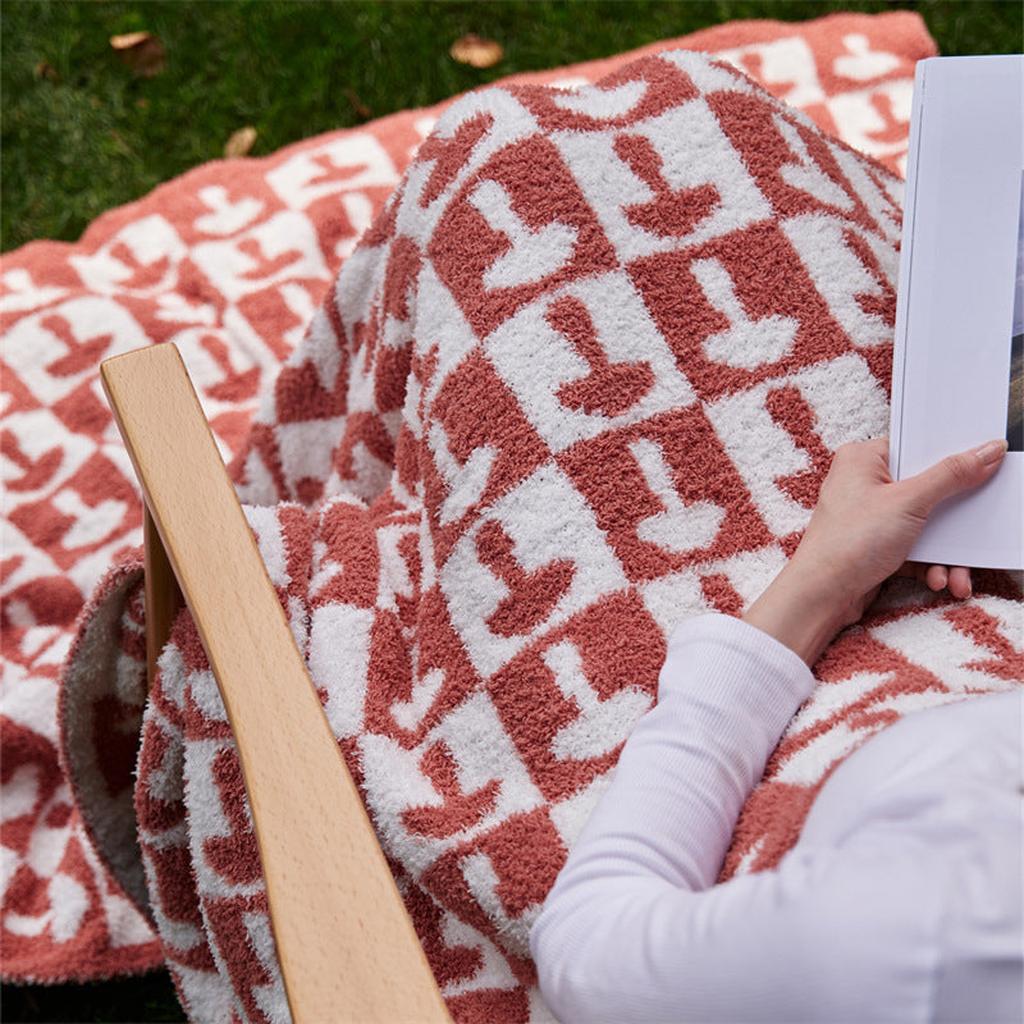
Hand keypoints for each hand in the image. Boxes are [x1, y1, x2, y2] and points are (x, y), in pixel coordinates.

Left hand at [742, 436, 1008, 664]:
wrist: (820, 597)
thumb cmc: (849, 542)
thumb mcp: (908, 502)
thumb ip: (951, 475)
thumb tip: (986, 450)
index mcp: (863, 458)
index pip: (916, 447)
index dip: (951, 457)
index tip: (984, 466)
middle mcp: (863, 483)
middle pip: (927, 489)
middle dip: (954, 519)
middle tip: (977, 528)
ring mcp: (869, 515)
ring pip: (924, 524)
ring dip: (946, 553)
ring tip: (957, 575)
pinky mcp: (875, 544)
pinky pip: (914, 547)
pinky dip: (930, 564)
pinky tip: (940, 581)